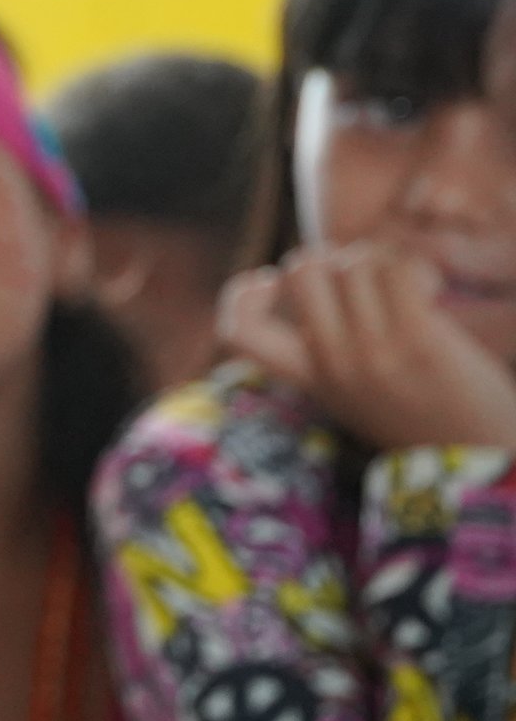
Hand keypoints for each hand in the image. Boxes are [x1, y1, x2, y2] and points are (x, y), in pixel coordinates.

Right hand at [220, 245, 515, 449]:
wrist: (482, 461)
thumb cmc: (423, 419)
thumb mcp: (354, 394)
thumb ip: (329, 348)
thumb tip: (320, 270)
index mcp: (310, 379)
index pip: (239, 332)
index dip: (240, 294)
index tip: (269, 281)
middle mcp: (332, 362)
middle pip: (302, 270)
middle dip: (332, 259)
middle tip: (364, 279)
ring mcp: (373, 351)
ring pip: (355, 262)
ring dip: (383, 262)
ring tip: (409, 288)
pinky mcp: (420, 339)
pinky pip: (399, 268)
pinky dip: (415, 268)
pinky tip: (432, 290)